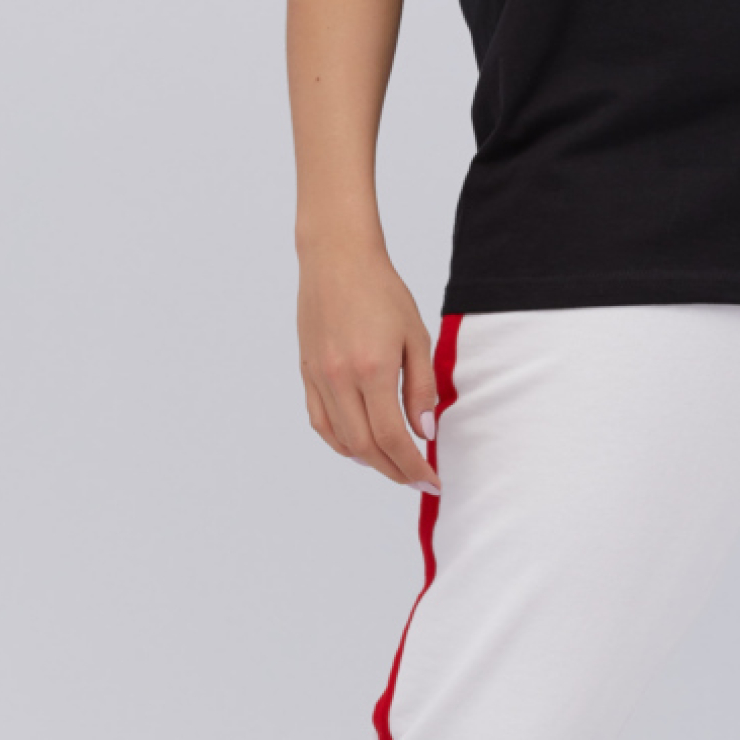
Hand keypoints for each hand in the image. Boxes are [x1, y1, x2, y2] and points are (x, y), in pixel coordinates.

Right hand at [296, 243, 440, 488]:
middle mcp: (341, 378)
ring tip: (392, 465)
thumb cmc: (381, 291)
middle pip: (366, 447)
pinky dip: (340, 443)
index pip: (393, 437)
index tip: (432, 480)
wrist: (336, 259)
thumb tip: (424, 432)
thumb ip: (421, 387)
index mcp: (373, 369)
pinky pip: (320, 422)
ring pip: (341, 440)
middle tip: (416, 478)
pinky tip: (359, 447)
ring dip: (368, 461)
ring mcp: (319, 378)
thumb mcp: (416, 335)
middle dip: (394, 470)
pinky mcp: (307, 373)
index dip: (414, 465)